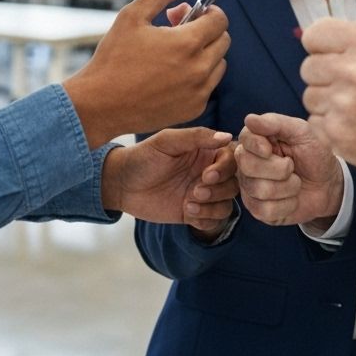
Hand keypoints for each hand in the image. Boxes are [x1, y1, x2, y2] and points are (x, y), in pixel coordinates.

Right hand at [63, 0, 229, 147]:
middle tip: (178, 30)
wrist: (100, 104)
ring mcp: (198, 92)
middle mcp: (199, 69)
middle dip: (206, 30)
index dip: (208, 11)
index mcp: (187, 42)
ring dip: (204, 54)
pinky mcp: (193, 109)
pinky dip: (197, 76)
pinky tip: (171, 74)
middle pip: (223, 40)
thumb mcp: (132, 15)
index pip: (220, 19)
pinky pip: (208, 86)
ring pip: (219, 64)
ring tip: (174, 53)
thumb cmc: (114, 58)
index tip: (192, 12)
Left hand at [101, 127, 236, 228]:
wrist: (122, 184)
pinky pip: (214, 220)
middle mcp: (206, 172)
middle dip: (219, 190)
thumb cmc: (143, 157)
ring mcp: (201, 193)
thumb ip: (196, 137)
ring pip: (227, 203)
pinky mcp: (194, 213)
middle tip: (195, 191)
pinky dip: (206, 219)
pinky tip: (187, 213)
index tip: (207, 175)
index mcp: (203, 151)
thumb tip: (227, 135)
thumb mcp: (166, 142)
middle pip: (234, 182)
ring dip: (212, 206)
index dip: (225, 168)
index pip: (231, 158)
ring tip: (189, 203)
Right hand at [236, 113, 343, 227]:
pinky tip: (291, 198)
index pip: (245, 140)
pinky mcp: (258, 209)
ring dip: (288, 187)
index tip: (274, 149)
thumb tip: (249, 119)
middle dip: (279, 168)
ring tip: (295, 182)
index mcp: (255, 140)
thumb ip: (276, 123)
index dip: (259, 146)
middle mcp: (246, 163)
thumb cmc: (314, 154)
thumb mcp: (302, 132)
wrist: (328, 185)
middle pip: (248, 166)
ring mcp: (250, 187)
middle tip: (291, 166)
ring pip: (260, 189)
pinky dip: (287, 205)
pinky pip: (266, 210)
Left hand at [300, 18, 355, 188]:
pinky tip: (354, 126)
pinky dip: (329, 125)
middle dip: (325, 77)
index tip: (334, 57)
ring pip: (309, 96)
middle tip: (352, 88)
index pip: (313, 35)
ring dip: (327, 103)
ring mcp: (343, 104)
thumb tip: (306, 34)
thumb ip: (348, 37)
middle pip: (307, 67)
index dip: (321, 48)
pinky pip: (313, 121)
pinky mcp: (336, 133)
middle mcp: (354, 71)